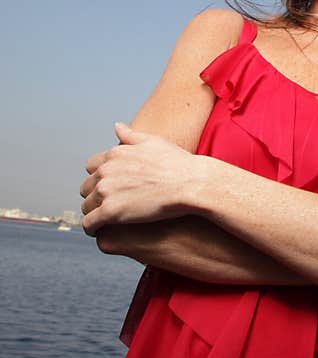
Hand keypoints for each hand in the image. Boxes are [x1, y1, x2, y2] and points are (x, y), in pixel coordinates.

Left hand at [80, 122, 199, 236]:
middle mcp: (106, 171)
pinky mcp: (111, 212)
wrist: (191, 183)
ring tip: (107, 220)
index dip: (101, 178)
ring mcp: (106, 192)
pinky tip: (101, 231)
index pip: (91, 167)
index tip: (111, 187)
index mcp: (115, 154)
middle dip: (95, 196)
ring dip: (94, 212)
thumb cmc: (178, 164)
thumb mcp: (154, 142)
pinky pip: (89, 224)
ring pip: (86, 206)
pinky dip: (92, 228)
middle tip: (111, 205)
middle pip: (86, 187)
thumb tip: (117, 126)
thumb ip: (131, 135)